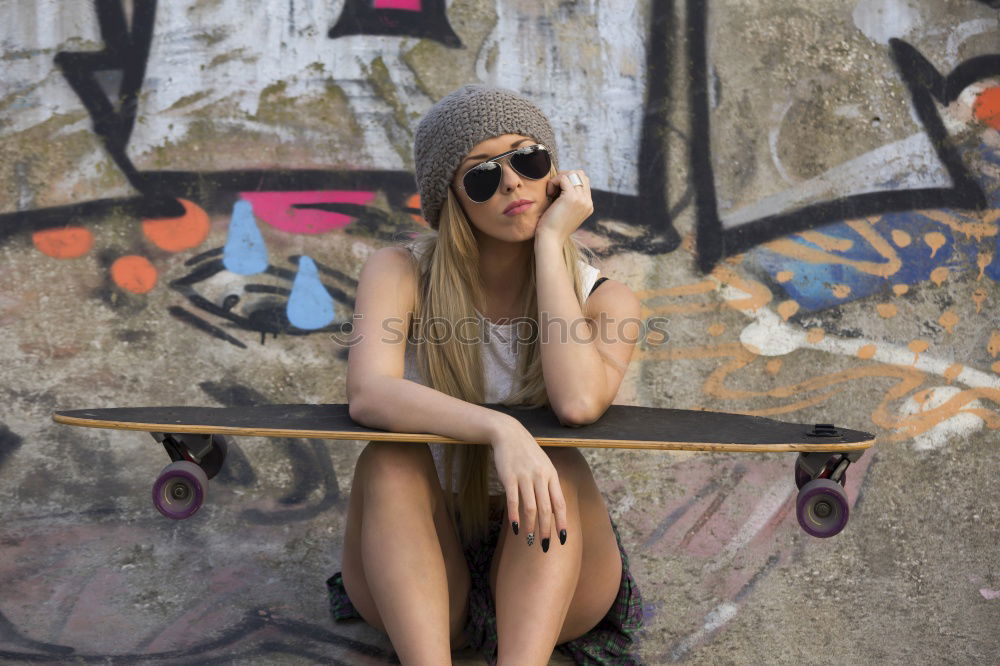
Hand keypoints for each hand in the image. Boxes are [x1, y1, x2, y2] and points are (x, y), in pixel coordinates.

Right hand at [489, 415, 567, 550]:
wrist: (508, 433)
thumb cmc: (527, 453)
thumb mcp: (544, 466)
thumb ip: (549, 486)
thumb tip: (553, 511)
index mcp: (552, 475)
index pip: (559, 503)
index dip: (562, 522)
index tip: (563, 539)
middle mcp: (540, 477)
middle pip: (546, 509)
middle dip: (546, 530)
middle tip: (545, 546)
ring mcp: (524, 477)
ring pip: (530, 507)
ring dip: (530, 526)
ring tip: (529, 540)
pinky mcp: (509, 477)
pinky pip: (513, 501)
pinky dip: (514, 516)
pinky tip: (515, 528)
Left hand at [535, 169, 593, 243]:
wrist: (550, 240)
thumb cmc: (552, 228)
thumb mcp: (565, 213)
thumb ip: (569, 201)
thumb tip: (561, 185)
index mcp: (588, 206)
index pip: (584, 181)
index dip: (569, 181)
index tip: (556, 191)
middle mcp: (587, 202)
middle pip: (581, 174)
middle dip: (565, 176)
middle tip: (554, 188)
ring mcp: (581, 199)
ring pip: (573, 173)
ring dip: (559, 178)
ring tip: (551, 191)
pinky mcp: (572, 197)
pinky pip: (564, 178)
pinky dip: (554, 181)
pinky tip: (549, 193)